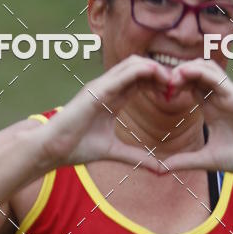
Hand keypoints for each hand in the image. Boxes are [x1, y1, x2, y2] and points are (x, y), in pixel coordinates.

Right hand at [35, 55, 172, 170]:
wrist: (53, 149)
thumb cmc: (77, 147)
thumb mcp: (115, 152)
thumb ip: (137, 158)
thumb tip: (160, 169)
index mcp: (112, 98)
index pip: (141, 81)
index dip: (160, 83)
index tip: (176, 94)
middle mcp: (107, 87)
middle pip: (140, 68)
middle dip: (162, 72)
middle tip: (180, 84)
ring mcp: (101, 85)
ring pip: (134, 64)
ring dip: (156, 68)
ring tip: (172, 80)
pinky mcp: (96, 90)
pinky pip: (123, 73)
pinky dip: (143, 71)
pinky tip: (158, 77)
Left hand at [157, 59, 232, 177]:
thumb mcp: (205, 159)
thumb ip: (184, 161)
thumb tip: (160, 169)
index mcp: (212, 108)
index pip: (190, 86)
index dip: (174, 86)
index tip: (159, 94)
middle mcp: (219, 97)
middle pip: (196, 72)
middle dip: (177, 73)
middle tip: (162, 84)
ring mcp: (229, 94)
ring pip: (206, 67)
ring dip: (187, 68)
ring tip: (172, 78)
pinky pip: (217, 76)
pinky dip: (200, 72)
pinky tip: (184, 74)